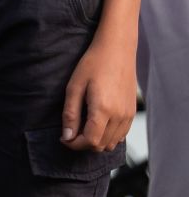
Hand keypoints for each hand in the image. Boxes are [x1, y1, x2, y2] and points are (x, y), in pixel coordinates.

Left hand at [61, 33, 136, 151]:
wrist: (117, 51)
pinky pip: (120, 135)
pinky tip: (97, 124)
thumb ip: (70, 114)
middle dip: (83, 144)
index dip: (74, 144)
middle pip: (101, 145)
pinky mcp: (132, 113)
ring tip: (82, 127)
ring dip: (95, 141)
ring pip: (111, 143)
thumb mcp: (74, 86)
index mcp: (103, 110)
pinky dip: (108, 136)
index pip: (90, 141)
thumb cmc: (93, 64)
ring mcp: (128, 116)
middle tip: (70, 132)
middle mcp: (119, 116)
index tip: (63, 138)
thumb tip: (67, 137)